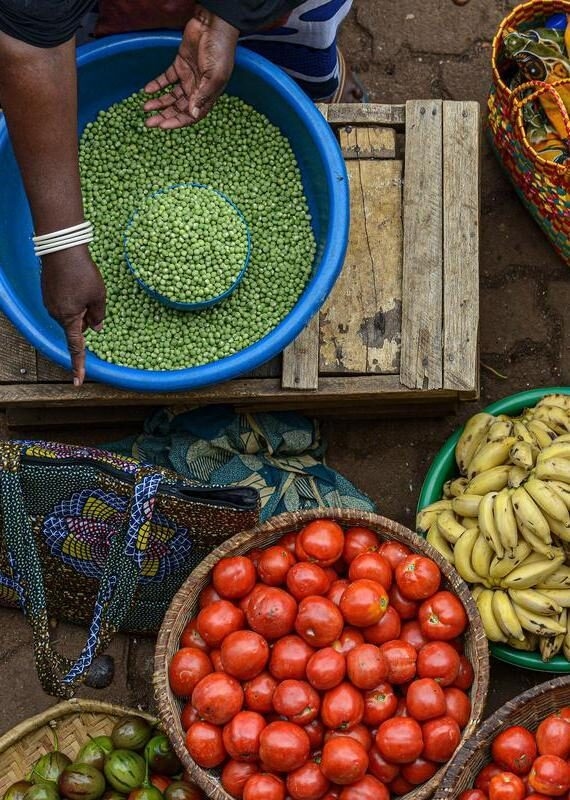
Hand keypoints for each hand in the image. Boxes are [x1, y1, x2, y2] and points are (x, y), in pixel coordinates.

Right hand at [40, 247, 105, 385]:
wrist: (61, 248)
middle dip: (86, 320)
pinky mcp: (48, 293)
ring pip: (70, 314)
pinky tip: (77, 283)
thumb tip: (97, 328)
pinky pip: (64, 304)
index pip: (75, 347)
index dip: (79, 365)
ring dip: (80, 308)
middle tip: (93, 299)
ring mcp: (50, 303)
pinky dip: (73, 300)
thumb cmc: (82, 272)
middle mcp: (55, 314)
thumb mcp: (98, 296)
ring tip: (85, 286)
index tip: (78, 382)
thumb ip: (98, 315)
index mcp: (69, 318)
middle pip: (75, 327)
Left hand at [143, 4, 238, 129]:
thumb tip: (193, 114)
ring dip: (159, 103)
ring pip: (171, 96)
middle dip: (164, 116)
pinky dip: (157, 85)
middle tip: (149, 123)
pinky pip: (166, 79)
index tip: (163, 126)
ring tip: (145, 108)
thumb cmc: (219, 52)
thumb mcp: (214, 76)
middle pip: (178, 108)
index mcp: (208, 95)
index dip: (177, 122)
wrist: (212, 26)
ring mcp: (187, 78)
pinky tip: (147, 90)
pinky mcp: (179, 65)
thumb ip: (202, 96)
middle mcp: (197, 90)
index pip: (191, 116)